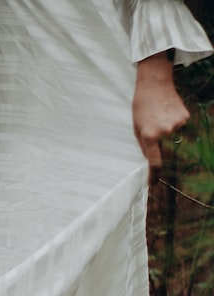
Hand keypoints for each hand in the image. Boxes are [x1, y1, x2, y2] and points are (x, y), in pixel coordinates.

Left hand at [133, 53, 189, 184]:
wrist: (154, 85)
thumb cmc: (141, 108)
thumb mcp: (136, 128)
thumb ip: (143, 146)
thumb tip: (150, 161)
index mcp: (149, 136)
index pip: (154, 163)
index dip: (154, 175)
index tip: (152, 183)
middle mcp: (165, 132)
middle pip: (166, 153)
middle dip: (162, 153)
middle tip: (155, 141)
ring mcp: (177, 125)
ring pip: (174, 139)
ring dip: (167, 134)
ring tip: (159, 118)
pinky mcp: (186, 118)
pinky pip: (180, 129)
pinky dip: (175, 125)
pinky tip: (167, 113)